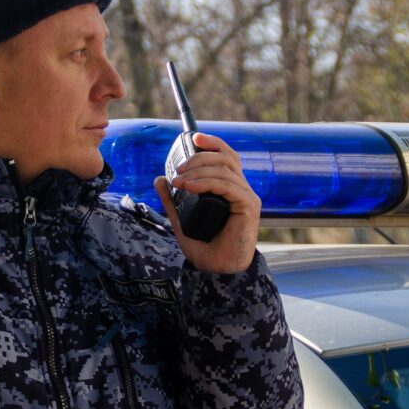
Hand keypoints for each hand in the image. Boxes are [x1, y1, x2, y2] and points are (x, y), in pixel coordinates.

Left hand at [153, 132, 260, 273]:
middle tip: (178, 169)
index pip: (226, 156)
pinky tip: (189, 187)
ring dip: (198, 170)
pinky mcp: (248, 206)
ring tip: (179, 180)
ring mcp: (247, 197)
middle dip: (199, 157)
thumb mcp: (181, 218)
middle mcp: (241, 189)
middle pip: (225, 158)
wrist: (216, 270)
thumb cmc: (204, 246)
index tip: (194, 138)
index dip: (212, 143)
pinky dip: (206, 182)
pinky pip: (227, 186)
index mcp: (230, 188)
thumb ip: (172, 199)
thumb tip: (159, 179)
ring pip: (225, 170)